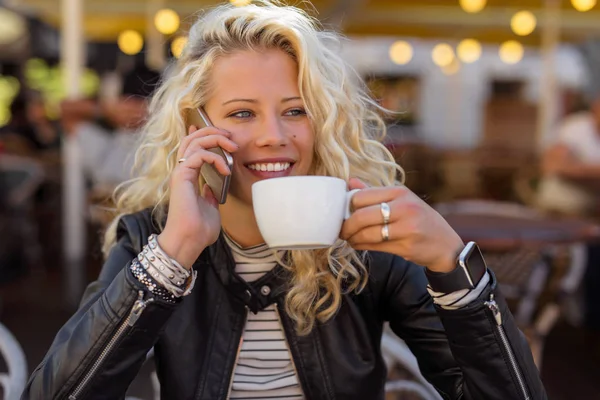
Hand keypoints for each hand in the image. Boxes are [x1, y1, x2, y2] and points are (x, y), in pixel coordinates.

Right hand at [158, 125, 238, 268]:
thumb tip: (212, 189)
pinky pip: (199, 155)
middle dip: (212, 131)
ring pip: (194, 141)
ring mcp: (180, 173)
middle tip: (230, 136)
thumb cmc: (198, 230)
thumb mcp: (210, 208)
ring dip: (216, 139)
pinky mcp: (181, 176)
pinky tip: (226, 170)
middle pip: (192, 138)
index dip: (204, 135)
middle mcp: (182, 172)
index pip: (192, 148)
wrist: (189, 241)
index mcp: (187, 177)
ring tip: (232, 147)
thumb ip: (210, 196)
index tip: (222, 134)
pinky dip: (215, 158)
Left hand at [340, 178, 463, 272]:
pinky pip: (375, 246)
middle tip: (341, 230)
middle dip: (346, 225)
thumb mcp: (402, 201)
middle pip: (362, 216)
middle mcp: (404, 208)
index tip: (343, 212)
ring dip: (352, 238)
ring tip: (349, 239)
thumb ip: (375, 193)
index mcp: (400, 192)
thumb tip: (350, 183)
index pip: (362, 196)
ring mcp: (407, 228)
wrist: (446, 245)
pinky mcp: (406, 246)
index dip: (348, 205)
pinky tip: (358, 244)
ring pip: (366, 234)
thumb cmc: (420, 220)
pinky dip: (361, 246)